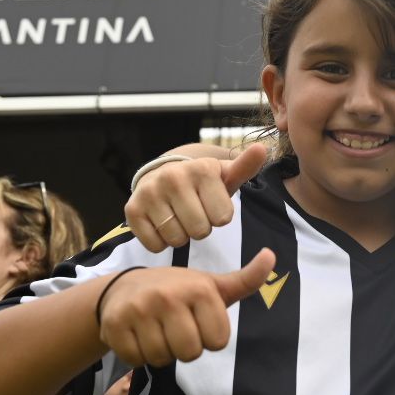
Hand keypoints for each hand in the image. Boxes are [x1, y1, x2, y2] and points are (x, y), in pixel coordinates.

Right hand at [98, 248, 275, 366]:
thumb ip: (245, 279)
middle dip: (185, 347)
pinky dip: (138, 354)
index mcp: (198, 289)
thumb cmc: (177, 291)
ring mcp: (139, 310)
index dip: (209, 337)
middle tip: (175, 328)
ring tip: (156, 330)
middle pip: (190, 353)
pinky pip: (136, 360)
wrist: (123, 288)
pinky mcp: (115, 324)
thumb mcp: (212, 285)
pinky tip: (138, 334)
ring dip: (161, 352)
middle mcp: (168, 296)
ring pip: (162, 359)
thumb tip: (271, 256)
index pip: (218, 342)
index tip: (197, 321)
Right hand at [125, 143, 265, 251]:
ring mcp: (150, 192)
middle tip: (195, 213)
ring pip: (177, 239)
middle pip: (200, 231)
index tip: (211, 204)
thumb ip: (244, 167)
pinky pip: (155, 245)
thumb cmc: (203, 183)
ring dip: (182, 236)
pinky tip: (162, 223)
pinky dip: (161, 242)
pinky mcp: (132, 209)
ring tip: (179, 217)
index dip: (219, 217)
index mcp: (201, 169)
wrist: (164, 175)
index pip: (223, 218)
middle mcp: (173, 177)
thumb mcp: (225, 175)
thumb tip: (262, 149)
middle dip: (201, 228)